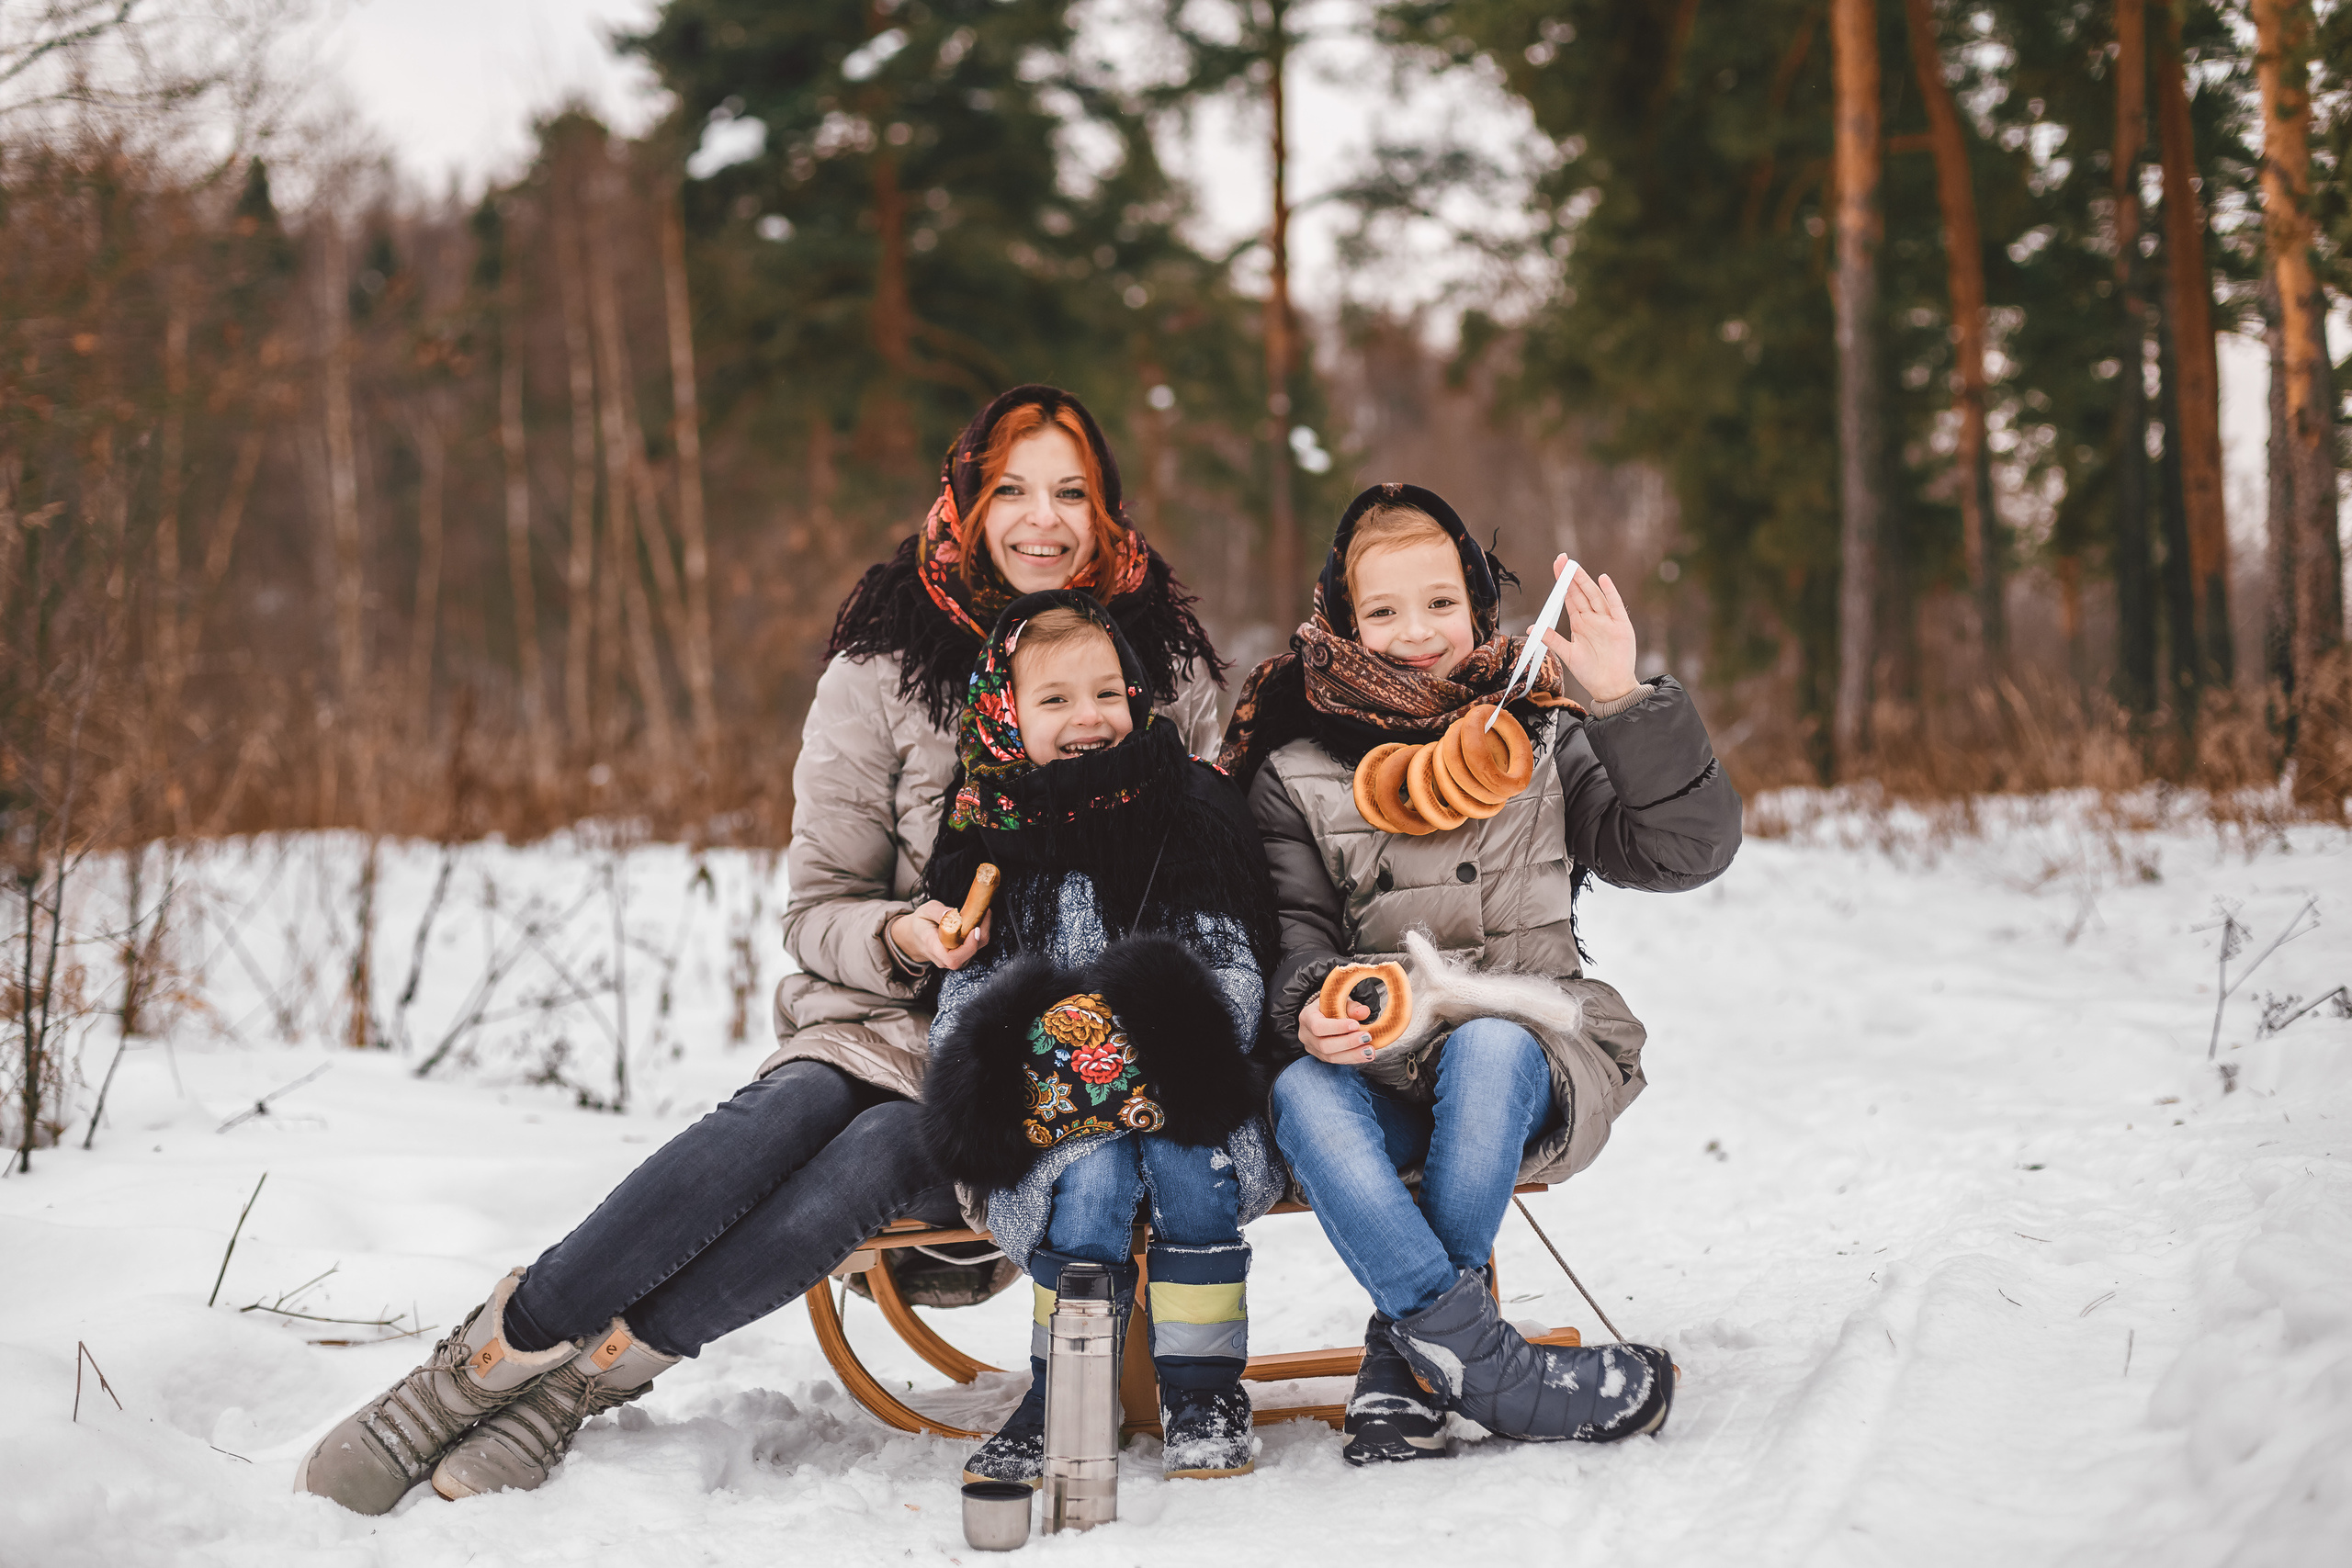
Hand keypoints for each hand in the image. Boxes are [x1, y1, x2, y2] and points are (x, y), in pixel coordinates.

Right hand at [889, 902, 991, 970]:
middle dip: (981, 935)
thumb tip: (952, 913)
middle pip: (968, 955)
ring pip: (975, 951)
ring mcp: (954, 959)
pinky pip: (976, 947)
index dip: (968, 947)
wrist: (916, 937)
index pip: (952, 958)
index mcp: (933, 947)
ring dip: (983, 932)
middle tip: (984, 913)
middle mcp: (944, 958)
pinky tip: (979, 919)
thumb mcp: (925, 911)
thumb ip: (938, 912)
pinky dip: (981, 933)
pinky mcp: (962, 956)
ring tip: (981, 913)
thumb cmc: (922, 923)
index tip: (975, 929)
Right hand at [1298, 995, 1376, 1065]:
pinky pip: (1338, 1061)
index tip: (1355, 1025)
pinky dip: (1354, 1059)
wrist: (1323, 1014)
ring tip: (1370, 1050)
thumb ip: (1351, 1006)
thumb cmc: (1331, 1006)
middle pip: (1324, 1045)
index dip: (1337, 1028)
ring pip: (1331, 1057)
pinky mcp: (1322, 1057)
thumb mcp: (1339, 1001)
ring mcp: (1313, 1049)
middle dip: (1348, 1043)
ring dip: (1353, 1054)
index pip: (1318, 1026)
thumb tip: (1364, 1012)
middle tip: (1366, 1037)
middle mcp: (1306, 1035)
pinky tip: (1367, 1055)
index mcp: (1307, 1017)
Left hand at [1538, 555, 1638, 706]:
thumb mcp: (1568, 654)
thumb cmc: (1590, 672)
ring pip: (1595, 596)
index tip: (1556, 565)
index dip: (1562, 582)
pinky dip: (1610, 593)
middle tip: (1562, 559)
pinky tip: (1603, 580)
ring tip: (1575, 567)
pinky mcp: (1622, 627)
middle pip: (1581, 592)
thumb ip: (1552, 640)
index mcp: (1580, 623)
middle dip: (1571, 576)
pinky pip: (1616, 606)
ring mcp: (1608, 621)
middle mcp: (1594, 618)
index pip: (1569, 597)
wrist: (1610, 687)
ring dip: (1585, 581)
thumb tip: (1530, 628)